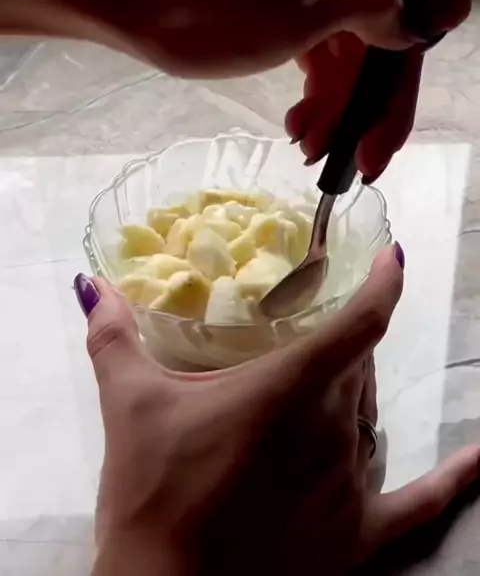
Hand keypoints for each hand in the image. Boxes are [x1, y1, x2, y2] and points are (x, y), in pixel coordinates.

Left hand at [0, 0, 468, 181]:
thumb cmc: (211, 5)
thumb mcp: (302, 10)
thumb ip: (372, 7)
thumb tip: (414, 21)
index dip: (443, 3)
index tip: (422, 61)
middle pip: (393, 30)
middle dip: (383, 98)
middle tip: (364, 160)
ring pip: (353, 54)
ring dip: (343, 108)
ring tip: (310, 151)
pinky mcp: (282, 15)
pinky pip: (319, 58)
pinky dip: (316, 97)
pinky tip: (296, 129)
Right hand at [74, 248, 478, 575]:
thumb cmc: (151, 493)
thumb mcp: (129, 405)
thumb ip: (114, 337)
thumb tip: (92, 286)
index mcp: (289, 388)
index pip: (359, 322)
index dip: (382, 283)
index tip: (392, 257)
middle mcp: (332, 427)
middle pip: (356, 368)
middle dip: (335, 348)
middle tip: (299, 342)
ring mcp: (351, 483)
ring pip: (368, 417)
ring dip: (350, 398)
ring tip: (311, 394)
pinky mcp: (359, 536)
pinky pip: (422, 502)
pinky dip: (457, 478)